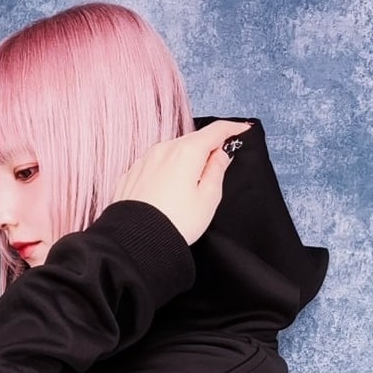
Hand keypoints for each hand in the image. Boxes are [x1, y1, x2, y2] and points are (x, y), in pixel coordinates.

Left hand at [110, 119, 253, 245]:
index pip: (214, 131)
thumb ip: (217, 169)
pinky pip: (155, 165)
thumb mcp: (208, 198)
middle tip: (217, 163)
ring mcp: (144, 161)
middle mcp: (163, 149)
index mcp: (186, 152)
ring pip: (171, 151)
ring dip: (184, 160)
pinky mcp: (131, 174)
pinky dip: (166, 170)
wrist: (136, 243)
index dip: (231, 129)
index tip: (241, 130)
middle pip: (192, 140)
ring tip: (190, 184)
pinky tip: (169, 190)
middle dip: (206, 148)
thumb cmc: (174, 224)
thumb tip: (219, 154)